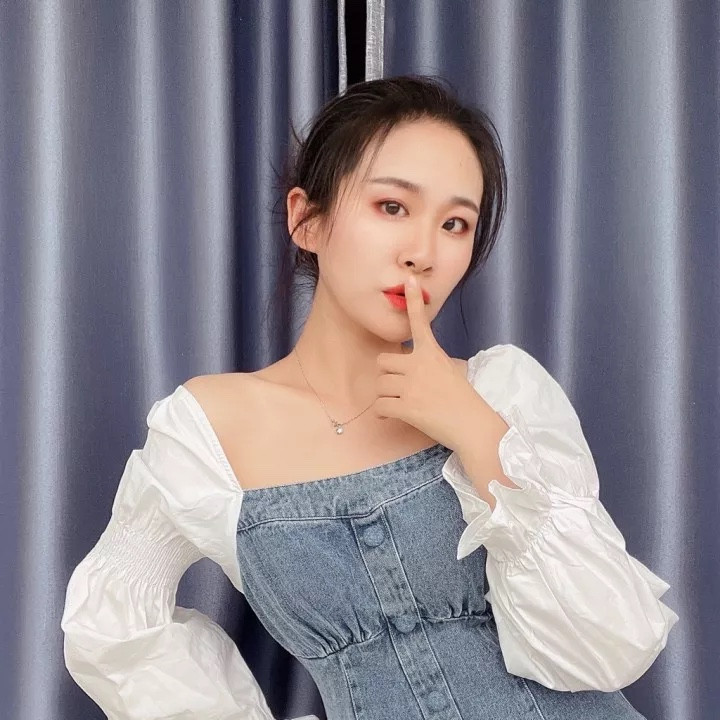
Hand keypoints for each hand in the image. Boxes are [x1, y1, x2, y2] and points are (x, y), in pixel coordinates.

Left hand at [373, 275, 478, 450]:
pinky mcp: (406, 408)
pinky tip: (390, 416)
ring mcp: (411, 387)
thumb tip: (419, 367)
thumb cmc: (466, 401)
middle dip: (387, 374)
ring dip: (386, 396)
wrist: (474, 426)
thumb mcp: (453, 371)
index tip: (409, 281)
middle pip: (382, 361)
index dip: (413, 301)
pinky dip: (382, 414)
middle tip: (400, 386)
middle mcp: (419, 366)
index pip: (420, 323)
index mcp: (432, 354)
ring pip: (379, 386)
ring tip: (402, 403)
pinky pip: (380, 407)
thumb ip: (433, 363)